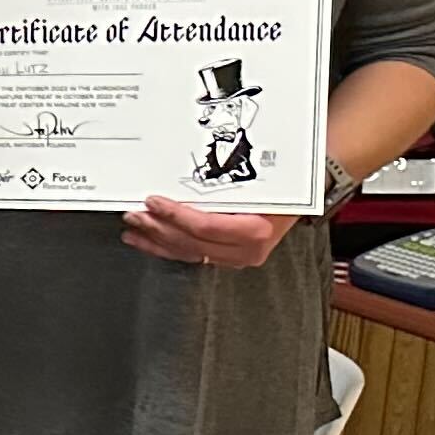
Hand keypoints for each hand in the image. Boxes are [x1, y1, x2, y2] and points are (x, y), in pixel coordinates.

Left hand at [122, 197, 303, 268]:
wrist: (301, 197)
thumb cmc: (282, 186)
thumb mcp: (259, 180)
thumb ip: (225, 183)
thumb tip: (183, 174)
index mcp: (256, 230)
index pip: (206, 226)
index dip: (175, 215)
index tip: (153, 202)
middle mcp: (246, 250)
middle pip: (191, 242)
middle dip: (157, 228)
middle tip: (133, 214)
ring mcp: (236, 258)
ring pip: (187, 253)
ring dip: (156, 241)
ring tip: (133, 229)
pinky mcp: (226, 259)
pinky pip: (191, 256)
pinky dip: (167, 248)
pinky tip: (148, 242)